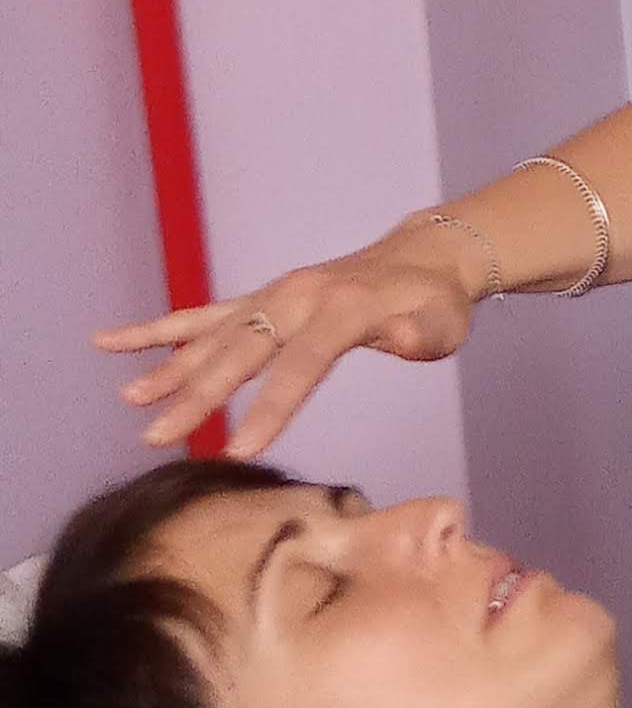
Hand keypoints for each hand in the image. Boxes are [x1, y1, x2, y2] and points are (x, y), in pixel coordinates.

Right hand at [97, 223, 489, 460]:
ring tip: (130, 402)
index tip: (238, 450)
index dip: (270, 408)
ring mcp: (273, 295)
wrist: (424, 257)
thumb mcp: (443, 323)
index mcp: (342, 310)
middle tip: (156, 437)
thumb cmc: (435, 302)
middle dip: (197, 397)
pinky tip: (112, 342)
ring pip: (212, 335)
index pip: (301, 365)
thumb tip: (402, 336)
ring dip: (168, 368)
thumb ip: (421, 334)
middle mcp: (298, 297)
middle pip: (241, 353)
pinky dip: (159, 330)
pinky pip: (203, 315)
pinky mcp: (260, 299)